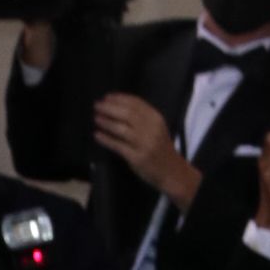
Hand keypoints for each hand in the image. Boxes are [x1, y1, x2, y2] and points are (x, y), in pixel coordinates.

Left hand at [92, 91, 198, 205]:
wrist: (172, 172)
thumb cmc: (161, 148)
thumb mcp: (157, 128)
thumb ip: (142, 117)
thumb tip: (116, 104)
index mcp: (156, 118)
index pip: (135, 103)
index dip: (119, 98)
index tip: (106, 97)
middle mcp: (151, 129)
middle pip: (127, 114)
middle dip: (109, 108)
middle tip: (97, 105)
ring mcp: (145, 144)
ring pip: (121, 129)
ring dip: (106, 122)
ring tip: (96, 118)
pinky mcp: (138, 158)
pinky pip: (118, 146)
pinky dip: (106, 140)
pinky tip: (97, 135)